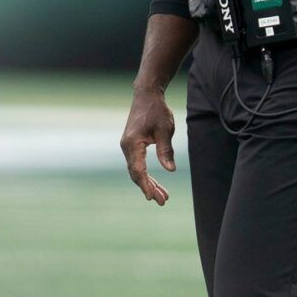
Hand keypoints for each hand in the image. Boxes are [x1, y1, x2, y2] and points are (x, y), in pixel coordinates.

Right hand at [119, 88, 176, 205]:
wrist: (146, 95)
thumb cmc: (157, 110)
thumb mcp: (165, 130)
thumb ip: (166, 151)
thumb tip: (170, 170)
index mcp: (132, 143)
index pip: (138, 169)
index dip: (145, 184)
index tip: (152, 197)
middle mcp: (126, 146)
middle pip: (136, 173)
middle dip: (149, 188)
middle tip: (163, 201)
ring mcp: (128, 147)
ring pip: (137, 171)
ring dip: (149, 183)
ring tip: (163, 196)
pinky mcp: (132, 146)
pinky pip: (138, 164)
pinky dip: (146, 175)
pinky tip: (155, 184)